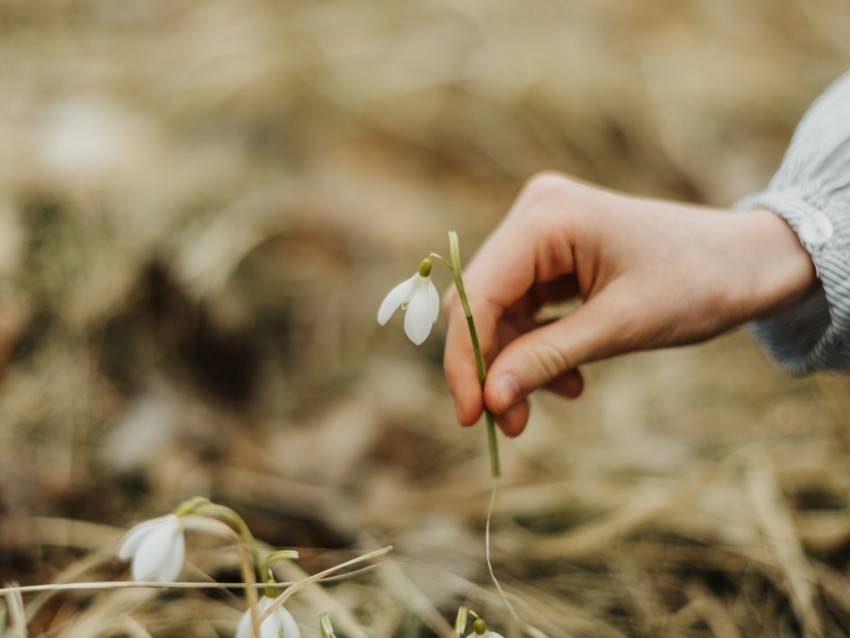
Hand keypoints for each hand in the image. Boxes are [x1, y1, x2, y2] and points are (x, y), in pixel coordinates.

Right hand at [443, 172, 816, 436]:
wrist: (750, 262)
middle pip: (481, 301)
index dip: (467, 358)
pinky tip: (566, 379)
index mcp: (546, 217)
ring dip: (515, 363)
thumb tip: (489, 401)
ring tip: (542, 407)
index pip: (477, 293)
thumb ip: (547, 359)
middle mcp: (535, 214)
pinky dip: (537, 347)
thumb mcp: (620, 327)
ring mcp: (544, 232)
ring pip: (500, 310)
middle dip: (491, 365)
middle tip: (506, 423)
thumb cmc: (698, 283)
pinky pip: (526, 307)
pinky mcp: (555, 254)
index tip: (470, 416)